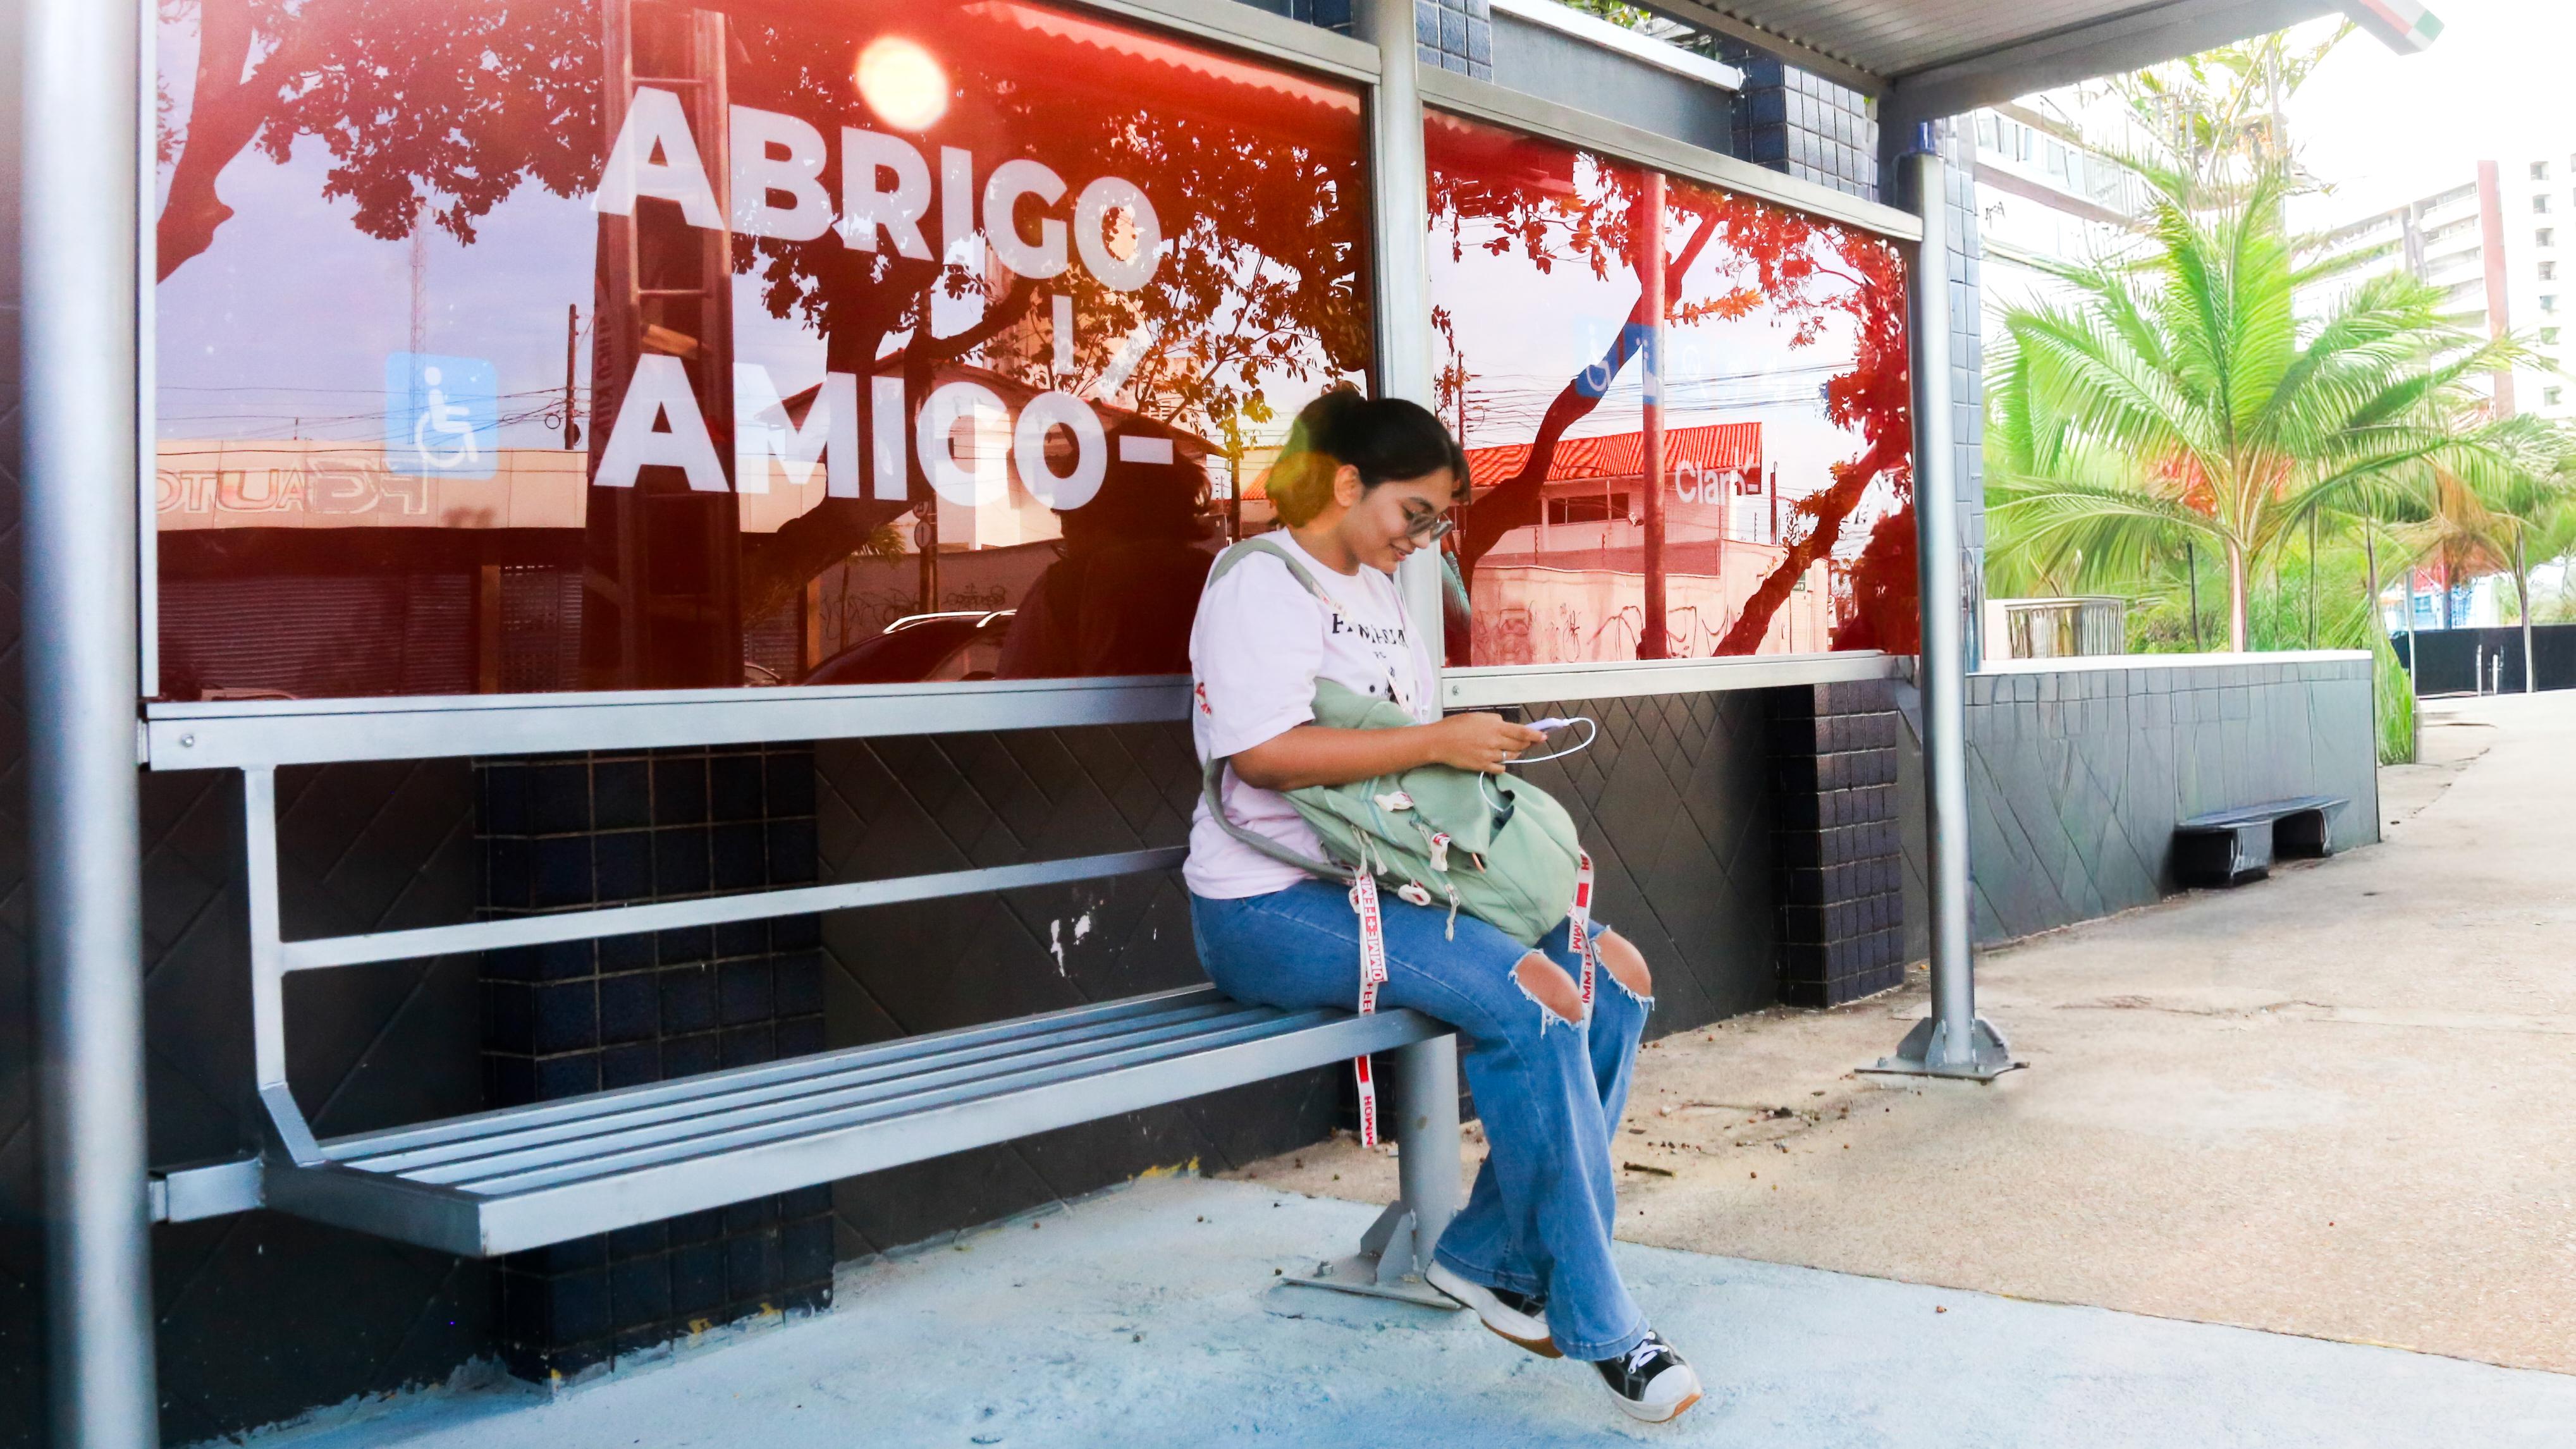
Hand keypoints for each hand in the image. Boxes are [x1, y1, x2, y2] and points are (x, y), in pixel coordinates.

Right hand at [1425, 712, 1546, 774]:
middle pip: (1519, 745)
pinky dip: (1502, 764)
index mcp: (1495, 727)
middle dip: (1526, 744)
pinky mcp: (1483, 766)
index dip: (1535, 735)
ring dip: (1513, 753)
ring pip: (1511, 757)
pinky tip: (1497, 760)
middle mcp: (1495, 742)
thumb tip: (1504, 724)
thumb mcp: (1477, 716)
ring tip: (1508, 749)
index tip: (1544, 737)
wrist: (1439, 742)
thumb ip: (1493, 720)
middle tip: (1528, 743)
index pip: (1521, 731)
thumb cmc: (1455, 726)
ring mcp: (1490, 755)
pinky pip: (1501, 768)